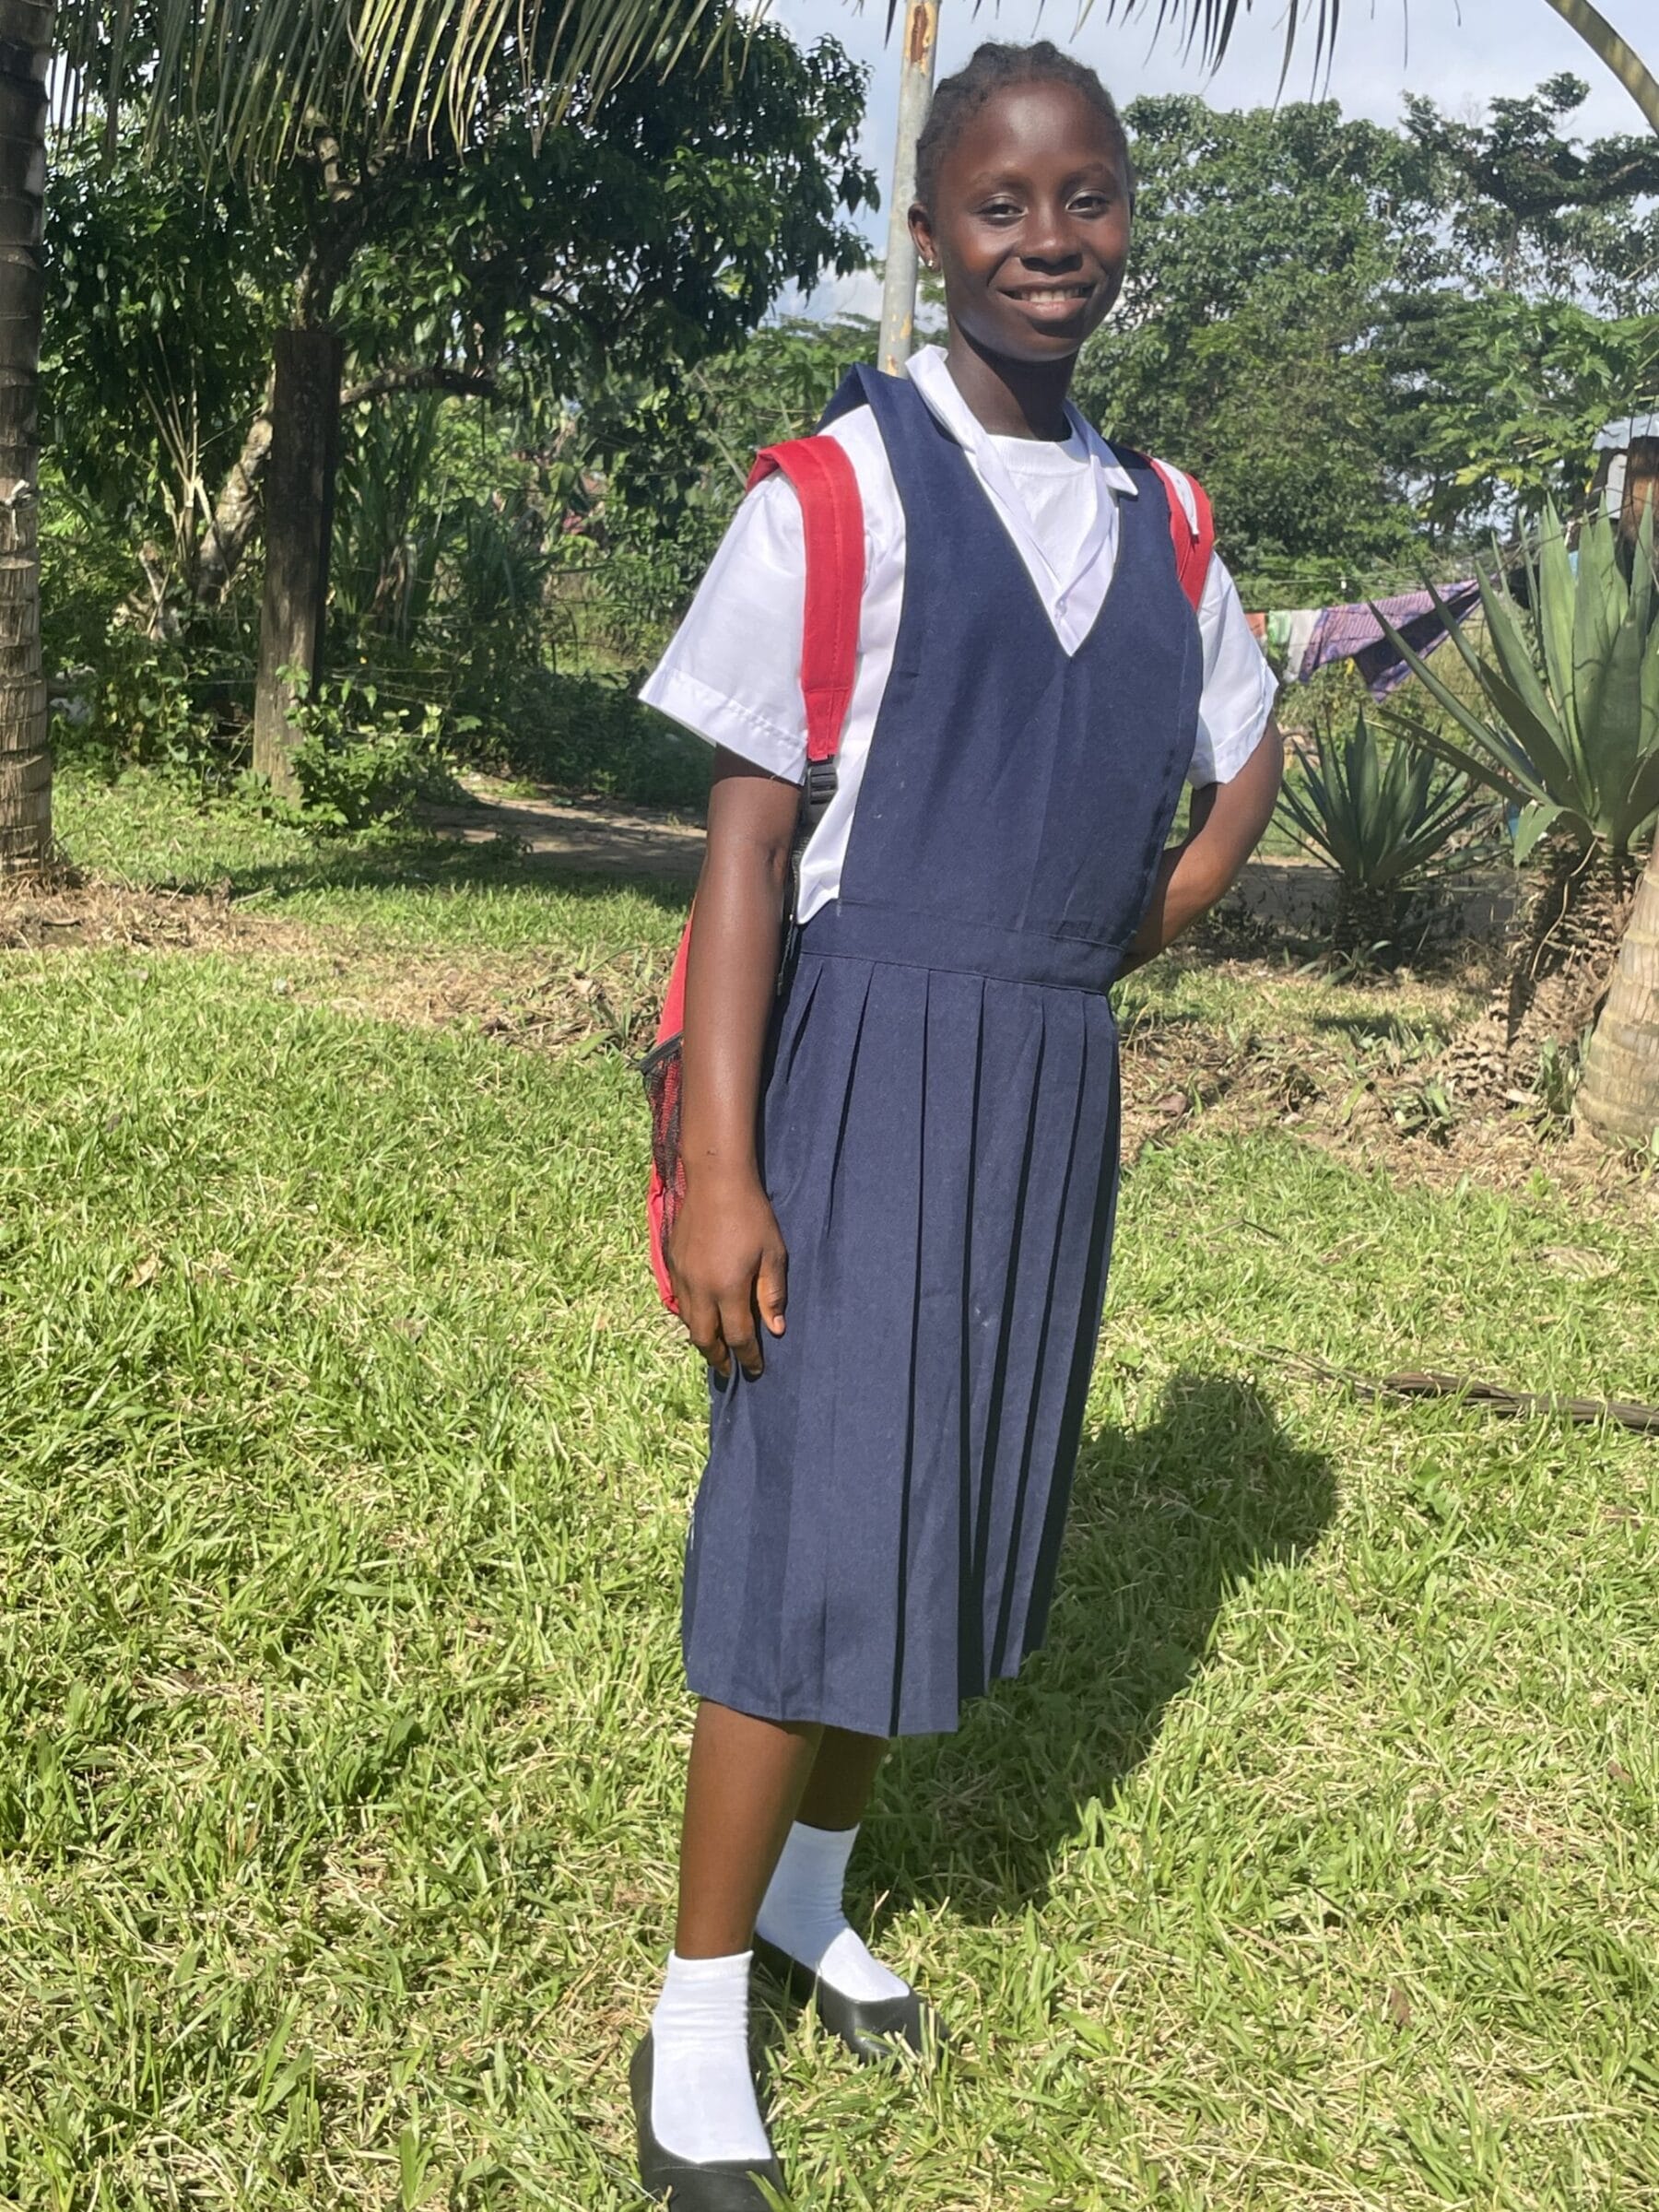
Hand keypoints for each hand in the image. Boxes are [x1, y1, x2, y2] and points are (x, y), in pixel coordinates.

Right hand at [667, 1170, 787, 1382]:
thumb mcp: (772, 1254)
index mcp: (728, 1288)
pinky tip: (702, 1311)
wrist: (715, 1181)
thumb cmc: (752, 1215)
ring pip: (687, 1320)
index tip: (755, 1369)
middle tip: (728, 1367)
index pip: (738, 1337)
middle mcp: (700, 1288)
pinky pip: (679, 1300)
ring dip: (701, 1336)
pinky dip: (691, 1313)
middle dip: (717, 1357)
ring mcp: (682, 1276)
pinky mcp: (672, 1263)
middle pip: (704, 1338)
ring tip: (715, 1344)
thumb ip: (772, 1293)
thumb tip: (775, 1328)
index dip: (747, 1357)